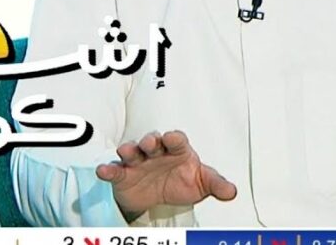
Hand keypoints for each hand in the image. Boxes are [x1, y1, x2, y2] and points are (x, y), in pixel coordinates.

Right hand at [95, 130, 236, 222]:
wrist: (158, 196)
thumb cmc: (180, 181)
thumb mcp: (201, 183)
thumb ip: (215, 185)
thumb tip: (231, 191)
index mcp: (177, 150)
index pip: (177, 140)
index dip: (174, 138)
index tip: (173, 139)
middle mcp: (156, 152)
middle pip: (151, 141)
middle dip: (150, 141)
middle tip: (150, 144)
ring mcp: (138, 162)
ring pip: (131, 151)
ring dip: (128, 149)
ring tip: (126, 152)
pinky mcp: (124, 174)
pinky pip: (114, 170)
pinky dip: (108, 170)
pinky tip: (104, 171)